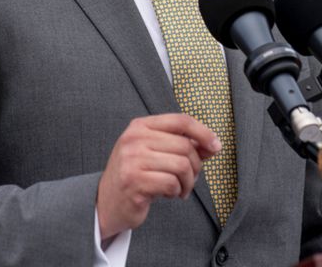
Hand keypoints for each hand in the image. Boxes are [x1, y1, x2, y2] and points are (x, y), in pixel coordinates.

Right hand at [96, 114, 220, 240]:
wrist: (106, 202)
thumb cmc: (135, 175)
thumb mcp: (154, 153)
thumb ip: (181, 145)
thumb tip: (212, 145)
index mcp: (140, 126)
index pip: (181, 120)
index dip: (203, 133)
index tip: (215, 147)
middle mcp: (134, 139)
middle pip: (185, 146)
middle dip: (196, 166)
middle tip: (190, 179)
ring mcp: (132, 160)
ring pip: (181, 166)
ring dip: (187, 182)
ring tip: (180, 189)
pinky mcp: (134, 182)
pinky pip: (171, 184)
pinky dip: (176, 192)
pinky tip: (168, 194)